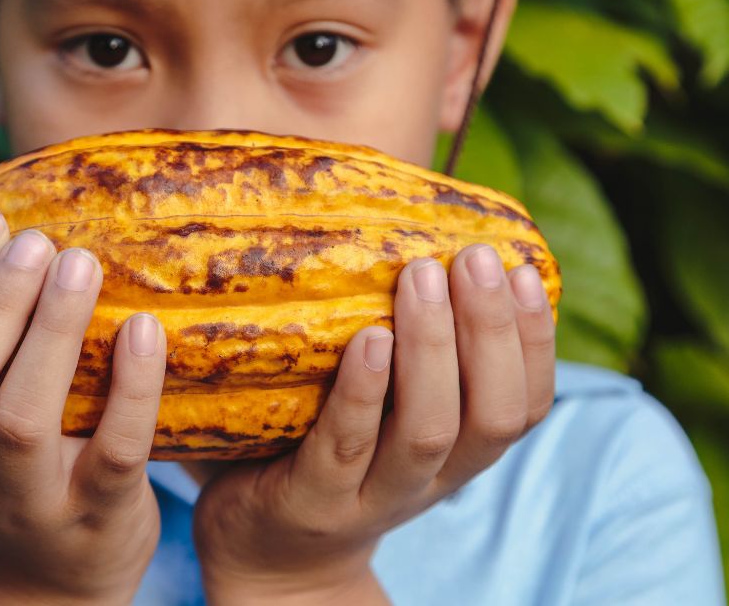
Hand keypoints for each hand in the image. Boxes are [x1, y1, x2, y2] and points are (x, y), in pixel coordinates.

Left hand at [192, 244, 555, 604]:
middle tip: (475, 256)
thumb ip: (412, 357)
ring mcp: (371, 496)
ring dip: (433, 348)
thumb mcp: (387, 416)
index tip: (526, 271)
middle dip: (491, 330)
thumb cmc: (328, 458)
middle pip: (490, 414)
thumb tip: (418, 248)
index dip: (536, 341)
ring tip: (423, 275)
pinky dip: (365, 391)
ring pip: (428, 430)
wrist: (272, 560)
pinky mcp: (312, 501)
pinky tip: (369, 338)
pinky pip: (346, 446)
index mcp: (458, 456)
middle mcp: (430, 481)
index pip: (526, 404)